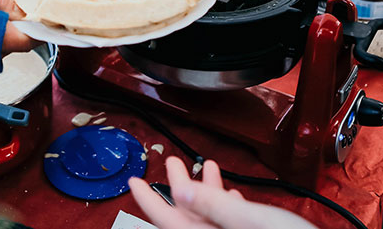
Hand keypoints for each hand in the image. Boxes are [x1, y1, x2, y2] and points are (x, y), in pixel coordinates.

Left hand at [129, 157, 317, 228]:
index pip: (167, 221)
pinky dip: (224, 203)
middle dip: (179, 185)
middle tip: (171, 162)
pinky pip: (227, 222)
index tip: (133, 181)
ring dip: (204, 190)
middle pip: (186, 214)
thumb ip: (212, 204)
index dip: (147, 200)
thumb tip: (178, 189)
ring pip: (207, 216)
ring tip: (204, 166)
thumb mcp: (249, 220)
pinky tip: (229, 191)